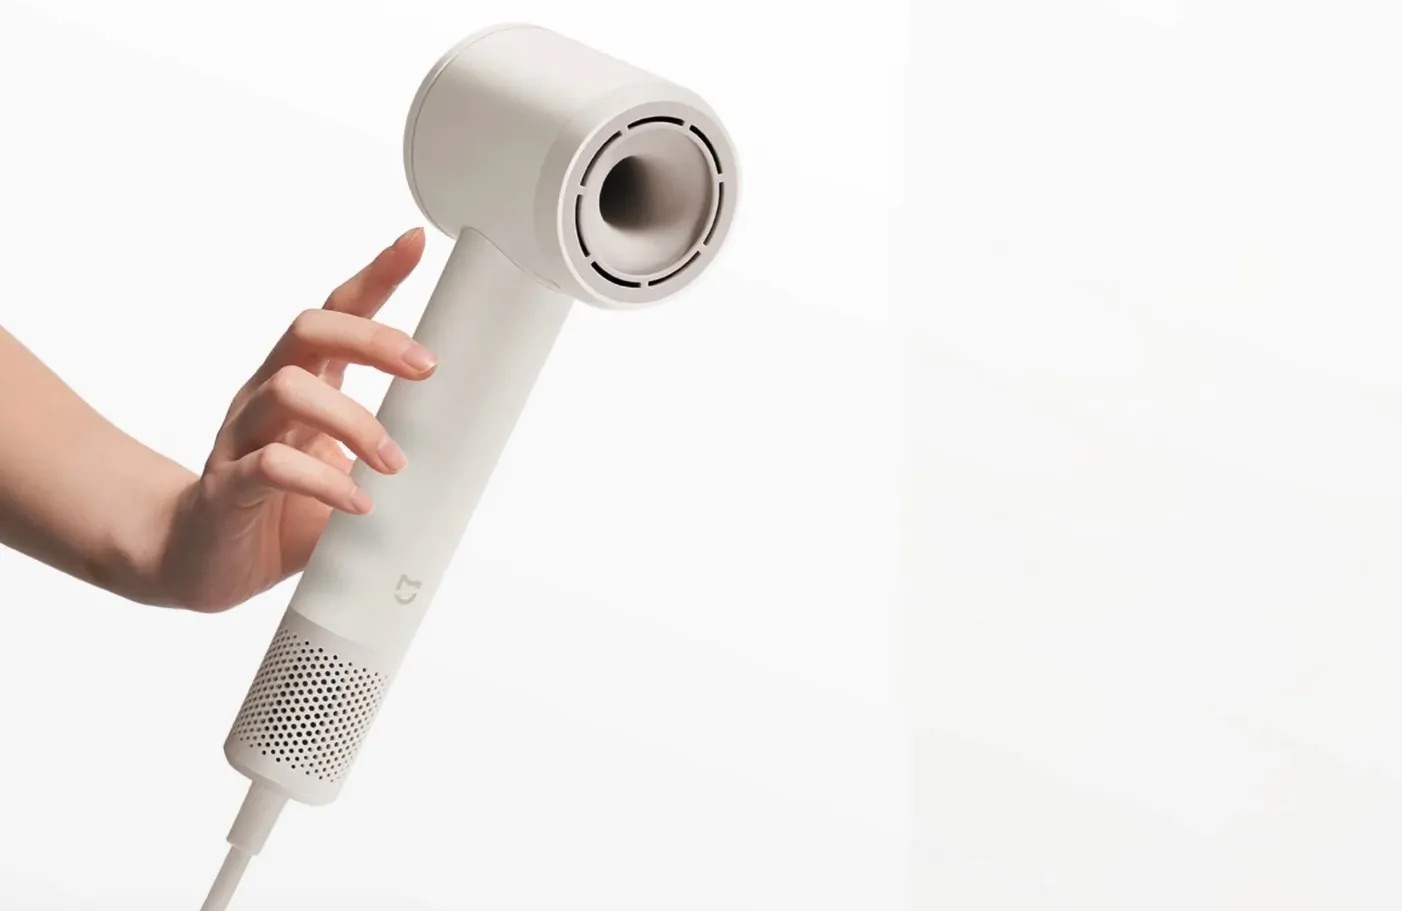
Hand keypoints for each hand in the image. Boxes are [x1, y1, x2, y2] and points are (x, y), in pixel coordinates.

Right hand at [158, 227, 432, 611]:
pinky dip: (323, 481)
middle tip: (426, 368)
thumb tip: (467, 453)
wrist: (205, 559)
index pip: (336, 313)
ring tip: (393, 463)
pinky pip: (269, 466)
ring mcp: (241, 437)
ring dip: (355, 422)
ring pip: (289, 390)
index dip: (374, 275)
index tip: (413, 242)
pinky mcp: (226, 487)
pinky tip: (358, 502)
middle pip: (309, 332)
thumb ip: (392, 450)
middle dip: (372, 339)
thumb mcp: (348, 469)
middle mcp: (267, 396)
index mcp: (304, 382)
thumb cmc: (282, 506)